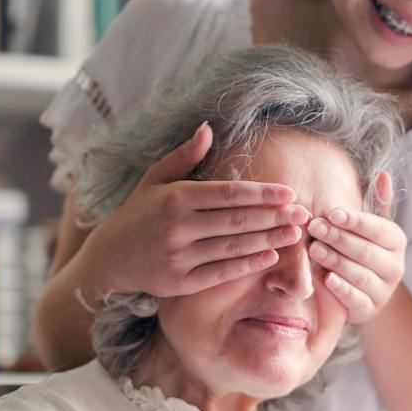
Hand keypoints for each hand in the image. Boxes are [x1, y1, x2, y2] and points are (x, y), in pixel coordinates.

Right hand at [88, 122, 308, 297]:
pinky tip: (271, 257)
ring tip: (295, 233)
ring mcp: (179, 256)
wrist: (108, 258)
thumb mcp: (155, 179)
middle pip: (237, 220)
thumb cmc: (138, 213)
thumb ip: (185, 155)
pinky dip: (248, 265)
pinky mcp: (180, 283)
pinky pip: (221, 272)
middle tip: (303, 212)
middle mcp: (177, 227)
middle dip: (274, 216)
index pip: (228, 193)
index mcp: (175, 197)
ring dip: (269, 240)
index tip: (288, 192)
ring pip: (233, 247)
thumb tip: (209, 127)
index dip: (261, 193)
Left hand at [305, 171, 406, 322]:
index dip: (355, 220)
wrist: (365, 291)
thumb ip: (376, 203)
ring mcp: (383, 290)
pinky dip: (342, 290)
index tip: (331, 212)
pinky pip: (356, 300)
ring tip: (314, 249)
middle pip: (366, 251)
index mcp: (396, 241)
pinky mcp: (369, 310)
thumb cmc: (363, 248)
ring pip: (360, 274)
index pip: (378, 228)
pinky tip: (327, 279)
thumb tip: (383, 174)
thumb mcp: (371, 227)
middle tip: (315, 227)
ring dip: (336, 261)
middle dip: (339, 238)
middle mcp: (395, 266)